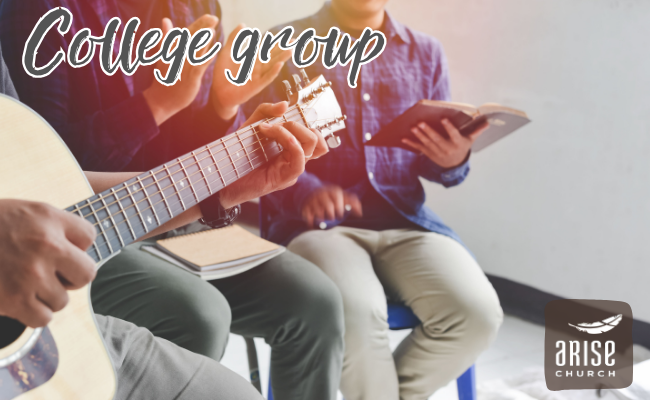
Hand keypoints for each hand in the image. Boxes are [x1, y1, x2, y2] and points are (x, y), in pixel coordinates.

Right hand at [0, 200, 96, 327]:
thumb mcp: (26, 211)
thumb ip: (57, 226)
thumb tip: (85, 248)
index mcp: (48, 218)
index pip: (89, 236)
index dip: (77, 245)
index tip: (60, 248)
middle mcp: (45, 245)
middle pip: (87, 274)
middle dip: (73, 277)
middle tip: (53, 274)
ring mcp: (30, 274)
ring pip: (62, 300)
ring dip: (47, 296)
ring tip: (26, 284)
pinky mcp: (14, 300)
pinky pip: (43, 318)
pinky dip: (34, 314)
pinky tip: (20, 300)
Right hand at [143, 15, 219, 125]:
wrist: (163, 99)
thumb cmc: (167, 76)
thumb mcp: (167, 55)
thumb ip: (170, 38)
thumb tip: (166, 20)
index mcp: (175, 49)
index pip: (189, 34)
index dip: (199, 24)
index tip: (210, 16)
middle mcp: (178, 55)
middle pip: (191, 39)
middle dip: (202, 28)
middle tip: (213, 18)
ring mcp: (183, 67)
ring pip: (194, 52)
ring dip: (203, 41)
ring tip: (212, 31)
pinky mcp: (190, 78)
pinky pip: (198, 67)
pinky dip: (205, 59)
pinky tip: (213, 52)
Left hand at [210, 24, 291, 119]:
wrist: (219, 91)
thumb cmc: (223, 73)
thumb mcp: (228, 52)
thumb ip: (235, 39)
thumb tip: (243, 24)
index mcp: (254, 59)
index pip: (268, 48)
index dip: (278, 42)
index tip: (289, 36)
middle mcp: (259, 67)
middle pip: (274, 56)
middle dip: (284, 48)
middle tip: (295, 40)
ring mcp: (258, 77)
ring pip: (272, 66)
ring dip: (282, 58)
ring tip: (291, 50)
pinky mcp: (255, 86)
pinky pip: (266, 79)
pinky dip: (273, 72)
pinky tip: (279, 65)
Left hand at [219, 102, 327, 207]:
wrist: (224, 174)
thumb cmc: (239, 154)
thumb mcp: (252, 125)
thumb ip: (266, 112)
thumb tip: (284, 105)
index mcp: (292, 150)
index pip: (316, 137)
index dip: (306, 123)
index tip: (283, 118)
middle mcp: (296, 160)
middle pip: (317, 139)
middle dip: (297, 124)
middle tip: (274, 125)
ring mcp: (292, 170)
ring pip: (312, 146)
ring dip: (292, 130)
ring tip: (269, 129)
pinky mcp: (285, 179)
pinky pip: (299, 161)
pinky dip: (290, 142)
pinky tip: (273, 134)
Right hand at [301, 185, 361, 227]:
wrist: (310, 189)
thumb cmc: (331, 196)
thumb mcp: (341, 196)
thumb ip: (352, 202)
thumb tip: (360, 214)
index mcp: (333, 191)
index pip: (337, 199)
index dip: (339, 209)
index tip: (340, 215)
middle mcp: (322, 194)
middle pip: (328, 206)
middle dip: (331, 215)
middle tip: (331, 217)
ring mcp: (313, 200)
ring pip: (318, 212)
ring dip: (322, 218)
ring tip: (323, 219)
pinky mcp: (305, 206)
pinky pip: (308, 216)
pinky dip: (310, 222)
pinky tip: (313, 224)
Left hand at [403, 119, 488, 168]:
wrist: (454, 164)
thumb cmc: (462, 147)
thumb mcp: (470, 140)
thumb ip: (477, 131)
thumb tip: (488, 123)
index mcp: (457, 143)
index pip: (453, 135)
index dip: (449, 127)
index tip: (443, 119)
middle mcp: (447, 148)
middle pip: (436, 139)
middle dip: (428, 131)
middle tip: (421, 122)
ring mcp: (436, 152)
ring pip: (427, 143)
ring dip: (419, 136)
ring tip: (413, 127)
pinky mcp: (429, 153)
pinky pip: (419, 148)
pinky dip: (411, 144)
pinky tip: (403, 138)